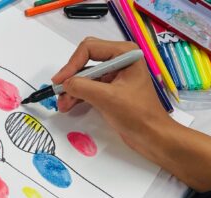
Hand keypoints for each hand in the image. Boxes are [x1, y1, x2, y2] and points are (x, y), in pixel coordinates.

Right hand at [52, 38, 210, 192]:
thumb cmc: (138, 115)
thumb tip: (64, 83)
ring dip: (72, 89)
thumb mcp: (107, 98)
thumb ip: (83, 87)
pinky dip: (78, 95)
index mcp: (124, 53)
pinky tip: (69, 105)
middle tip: (58, 93)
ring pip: (85, 76)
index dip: (72, 64)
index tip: (60, 82)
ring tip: (62, 105)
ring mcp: (114, 75)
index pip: (89, 48)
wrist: (152, 136)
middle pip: (85, 61)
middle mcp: (119, 59)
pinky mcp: (111, 89)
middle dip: (71, 77)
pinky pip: (89, 87)